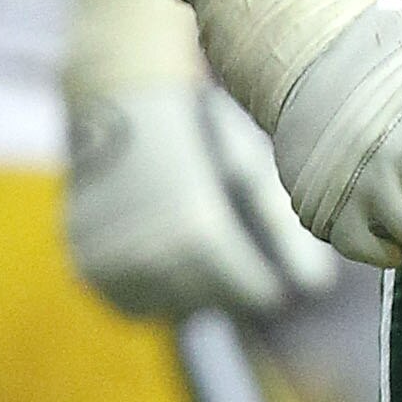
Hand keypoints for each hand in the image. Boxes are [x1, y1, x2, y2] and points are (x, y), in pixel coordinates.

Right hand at [64, 0, 337, 318]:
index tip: (278, 292)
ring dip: (192, 298)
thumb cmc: (201, 125)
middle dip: (228, 294)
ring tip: (210, 271)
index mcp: (193, 221)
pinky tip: (172, 272)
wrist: (121, 94)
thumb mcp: (247, 166)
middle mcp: (146, 245)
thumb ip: (281, 227)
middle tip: (246, 279)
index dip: (259, 292)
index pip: (238, 286)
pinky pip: (127, 303)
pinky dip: (152, 297)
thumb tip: (318, 286)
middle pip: (202, 299)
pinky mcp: (83, 260)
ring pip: (164, 307)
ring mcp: (108, 256)